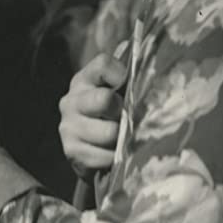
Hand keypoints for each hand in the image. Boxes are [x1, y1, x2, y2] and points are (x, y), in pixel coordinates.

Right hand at [58, 53, 126, 180]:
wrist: (93, 150)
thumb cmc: (114, 116)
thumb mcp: (120, 93)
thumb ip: (131, 82)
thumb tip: (154, 85)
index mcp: (84, 80)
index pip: (103, 65)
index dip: (122, 75)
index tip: (131, 88)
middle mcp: (71, 101)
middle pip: (105, 100)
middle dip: (123, 112)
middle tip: (130, 120)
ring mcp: (68, 126)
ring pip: (109, 132)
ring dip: (122, 139)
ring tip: (124, 139)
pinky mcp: (72, 151)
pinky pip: (105, 156)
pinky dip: (116, 157)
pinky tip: (115, 153)